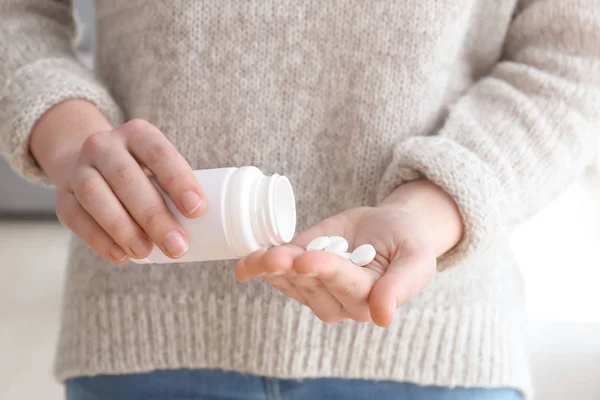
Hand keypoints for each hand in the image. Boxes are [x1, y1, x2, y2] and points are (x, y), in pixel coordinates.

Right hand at [30, 100, 205, 262]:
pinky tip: (122, 256)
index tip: (198, 210)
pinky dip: (100, 240)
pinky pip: (77, 218)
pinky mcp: (62, 197)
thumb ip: (178, 188)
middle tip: (178, 246)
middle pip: (127, 178)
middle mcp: (104, 145)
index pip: (159, 153)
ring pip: (96, 196)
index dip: (178, 180)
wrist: (90, 163)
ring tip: (147, 253)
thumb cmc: (141, 171)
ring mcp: (79, 169)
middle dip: (154, 215)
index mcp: (137, 133)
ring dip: (124, 228)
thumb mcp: (159, 166)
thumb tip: (212, 226)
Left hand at [235, 180, 462, 326]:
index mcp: (370, 298)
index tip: (308, 260)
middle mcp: (339, 300)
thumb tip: (384, 317)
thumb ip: (403, 286)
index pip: (345, 285)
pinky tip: (244, 264)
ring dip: (271, 269)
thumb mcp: (416, 258)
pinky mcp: (298, 271)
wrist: (388, 228)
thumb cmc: (407, 243)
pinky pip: (276, 274)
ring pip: (291, 281)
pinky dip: (257, 267)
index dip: (326, 271)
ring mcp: (315, 287)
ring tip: (258, 257)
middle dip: (293, 269)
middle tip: (276, 256)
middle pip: (312, 285)